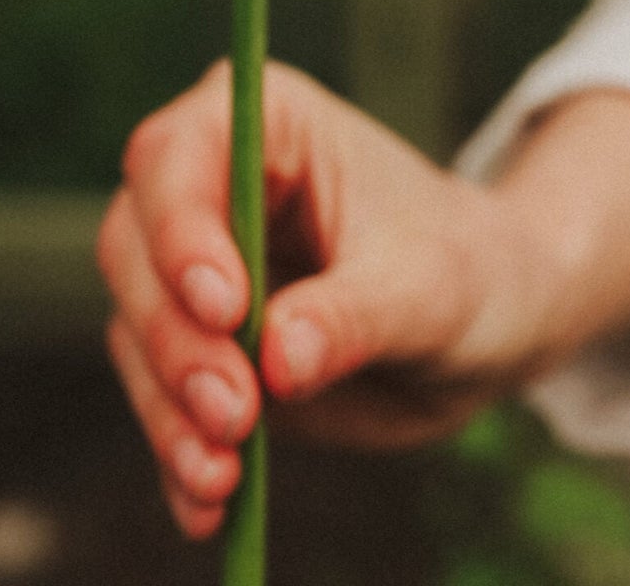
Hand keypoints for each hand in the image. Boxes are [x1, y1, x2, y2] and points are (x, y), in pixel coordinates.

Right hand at [98, 59, 629, 538]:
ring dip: (169, 408)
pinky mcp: (201, 350)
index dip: (181, 229)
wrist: (492, 324)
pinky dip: (177, 454)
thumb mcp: (428, 288)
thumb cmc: (468, 269)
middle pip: (136, 246)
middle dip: (174, 336)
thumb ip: (352, 315)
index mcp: (267, 124)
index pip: (177, 155)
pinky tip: (209, 505)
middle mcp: (214, 185)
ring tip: (223, 472)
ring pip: (137, 329)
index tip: (227, 310)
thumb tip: (278, 360)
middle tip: (234, 411)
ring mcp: (198, 271)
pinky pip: (162, 400)